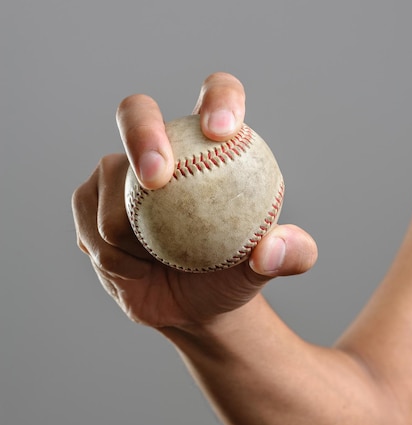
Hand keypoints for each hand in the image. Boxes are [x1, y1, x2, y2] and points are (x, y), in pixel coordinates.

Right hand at [72, 72, 317, 329]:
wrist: (190, 308)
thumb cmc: (229, 277)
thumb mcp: (264, 270)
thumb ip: (288, 255)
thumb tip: (272, 250)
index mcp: (208, 145)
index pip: (216, 96)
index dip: (218, 98)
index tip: (223, 131)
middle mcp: (159, 149)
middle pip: (137, 112)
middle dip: (142, 135)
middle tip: (157, 178)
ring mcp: (117, 174)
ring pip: (107, 187)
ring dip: (129, 234)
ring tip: (153, 262)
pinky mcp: (89, 203)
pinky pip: (90, 223)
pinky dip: (113, 256)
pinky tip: (133, 271)